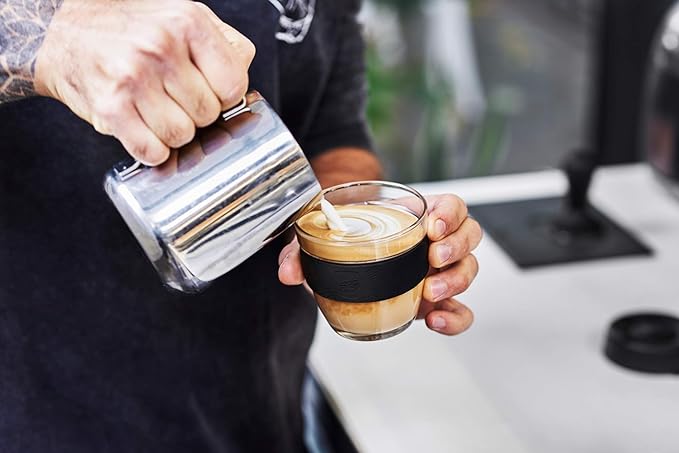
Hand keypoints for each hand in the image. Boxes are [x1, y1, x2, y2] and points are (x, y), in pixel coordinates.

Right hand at [34, 0, 254, 164]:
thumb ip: (224, 46)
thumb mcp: (183, 16)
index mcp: (188, 22)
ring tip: (156, 110)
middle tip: (174, 99)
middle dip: (196, 114)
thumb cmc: (130, 29)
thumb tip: (245, 84)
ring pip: (182, 136)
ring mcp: (133, 77)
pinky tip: (143, 129)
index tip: (208, 91)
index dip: (224, 97)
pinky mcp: (110, 107)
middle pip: (208, 114)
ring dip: (173, 133)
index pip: (234, 86)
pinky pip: (152, 152)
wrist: (62, 33)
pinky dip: (152, 150)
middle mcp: (160, 47)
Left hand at [278, 194, 481, 335]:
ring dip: (456, 281)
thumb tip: (288, 273)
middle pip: (470, 235)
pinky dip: (455, 318)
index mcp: (417, 215)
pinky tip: (436, 321)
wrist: (345, 257)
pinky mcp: (435, 300)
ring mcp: (438, 271)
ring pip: (469, 269)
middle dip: (456, 247)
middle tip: (431, 258)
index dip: (450, 213)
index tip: (432, 225)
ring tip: (430, 292)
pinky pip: (460, 309)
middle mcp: (435, 241)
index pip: (452, 205)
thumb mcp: (321, 236)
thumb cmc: (343, 238)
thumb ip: (301, 251)